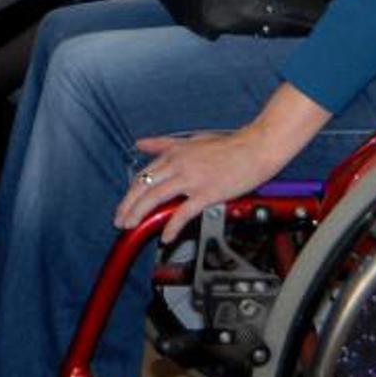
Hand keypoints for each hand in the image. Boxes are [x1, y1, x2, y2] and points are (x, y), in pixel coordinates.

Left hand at [114, 84, 331, 242]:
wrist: (256, 147)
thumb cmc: (228, 145)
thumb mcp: (191, 140)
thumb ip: (163, 144)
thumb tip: (141, 143)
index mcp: (174, 153)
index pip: (144, 175)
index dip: (130, 193)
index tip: (124, 205)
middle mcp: (179, 165)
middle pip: (144, 187)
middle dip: (127, 206)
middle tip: (119, 220)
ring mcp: (192, 179)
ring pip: (156, 197)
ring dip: (139, 214)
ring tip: (131, 227)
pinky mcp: (207, 192)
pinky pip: (184, 212)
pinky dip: (172, 226)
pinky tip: (166, 236)